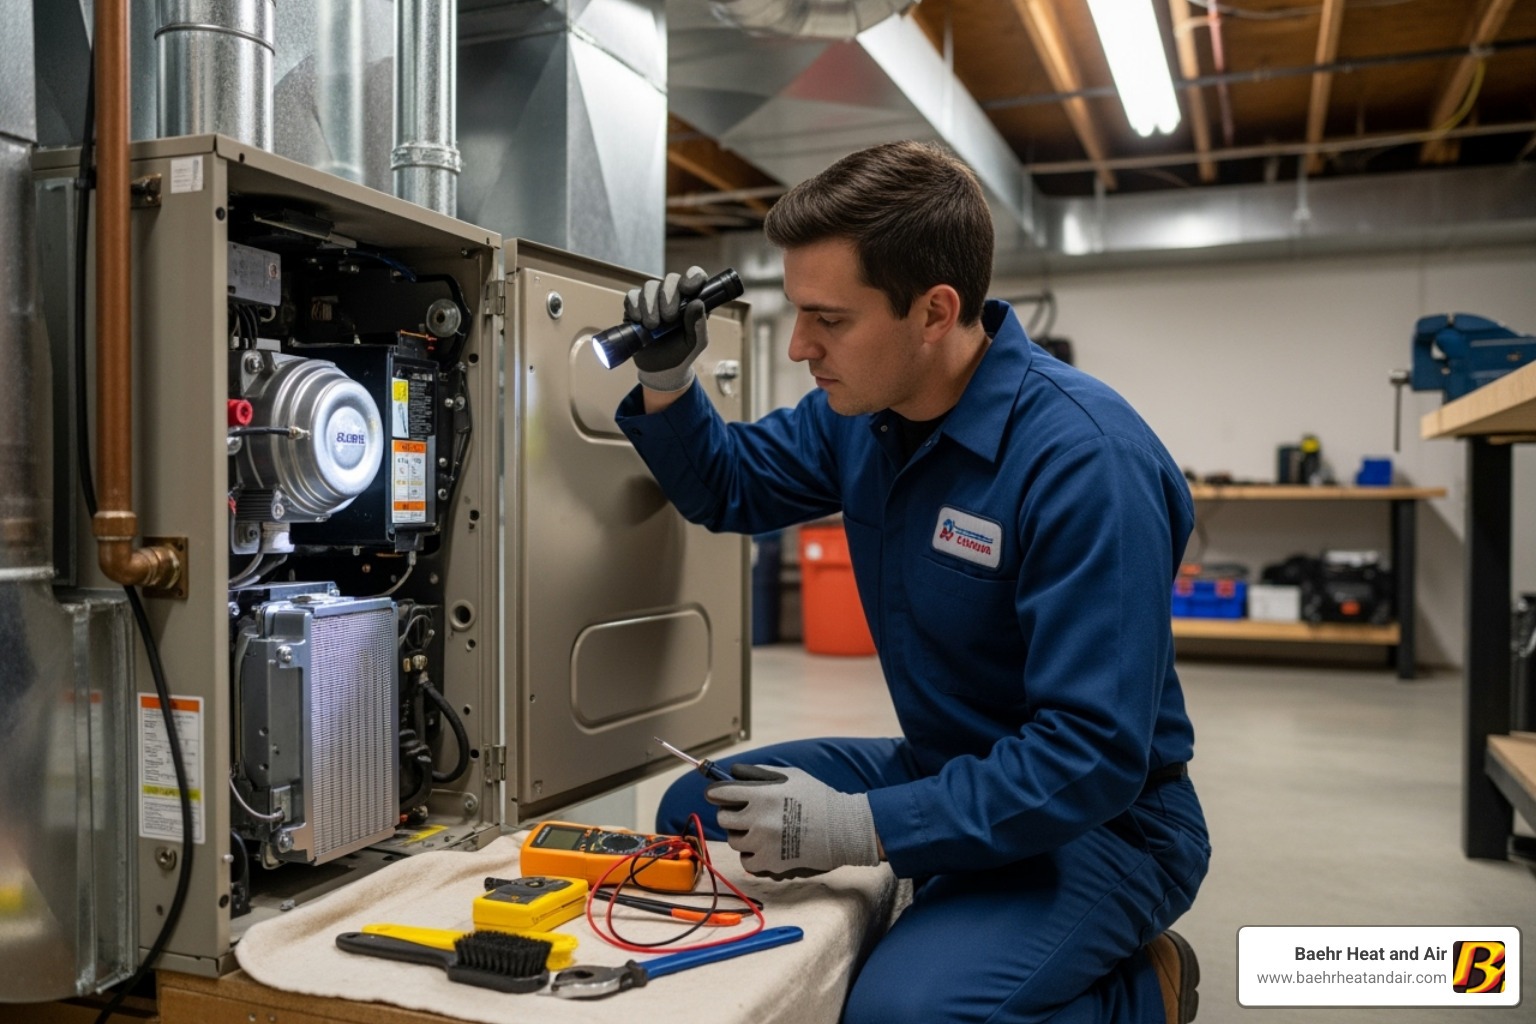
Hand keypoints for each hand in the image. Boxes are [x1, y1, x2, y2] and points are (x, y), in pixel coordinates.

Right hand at [626, 266, 709, 392]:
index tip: (687, 289)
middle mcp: (674, 296)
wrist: (659, 370)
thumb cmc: (682, 354)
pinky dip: (635, 306)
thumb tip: (697, 303)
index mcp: (692, 301)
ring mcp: (653, 299)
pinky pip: (632, 295)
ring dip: (650, 304)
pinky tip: (638, 321)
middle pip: (670, 279)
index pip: (695, 277)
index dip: (692, 277)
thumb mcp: (695, 343)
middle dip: (668, 296)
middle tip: (668, 318)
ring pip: (650, 286)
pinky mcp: (635, 306)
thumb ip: (698, 324)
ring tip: (652, 326)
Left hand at [704, 765, 880, 879]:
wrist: (842, 828)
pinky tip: (765, 846)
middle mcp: (758, 820)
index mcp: (761, 795)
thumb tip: (732, 771)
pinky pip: (746, 861)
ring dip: (742, 835)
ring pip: (734, 841)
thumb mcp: (789, 776)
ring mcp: (763, 843)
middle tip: (744, 813)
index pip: (720, 793)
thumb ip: (758, 773)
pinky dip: (752, 855)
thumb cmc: (816, 798)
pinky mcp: (771, 863)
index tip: (716, 794)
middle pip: (723, 819)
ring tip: (761, 829)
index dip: (715, 792)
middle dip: (731, 814)